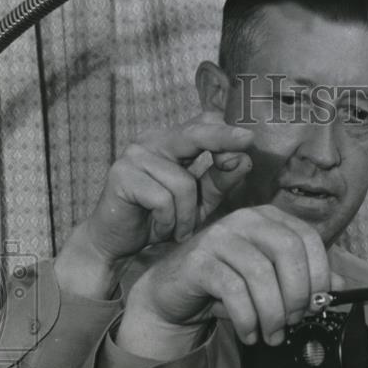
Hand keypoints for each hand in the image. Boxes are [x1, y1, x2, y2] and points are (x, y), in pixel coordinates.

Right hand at [54, 113, 253, 297]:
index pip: (202, 124)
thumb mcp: (200, 201)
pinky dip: (168, 221)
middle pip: (194, 134)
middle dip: (222, 139)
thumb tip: (244, 158)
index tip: (248, 140)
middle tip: (248, 139)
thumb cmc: (162, 218)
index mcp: (173, 142)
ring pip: (183, 183)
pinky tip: (158, 227)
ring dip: (186, 215)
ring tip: (176, 228)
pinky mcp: (121, 176)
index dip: (225, 133)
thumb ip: (220, 180)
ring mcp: (134, 156)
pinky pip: (163, 200)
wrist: (119, 243)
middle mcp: (152, 141)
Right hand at [116, 205, 337, 359]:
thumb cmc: (229, 284)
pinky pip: (233, 290)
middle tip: (294, 321)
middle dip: (297, 294)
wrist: (177, 293)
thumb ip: (305, 279)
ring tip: (272, 334)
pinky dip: (247, 319)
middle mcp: (246, 220)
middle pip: (288, 252)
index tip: (317, 304)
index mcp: (270, 219)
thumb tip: (340, 286)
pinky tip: (249, 333)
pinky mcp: (199, 260)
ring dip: (272, 313)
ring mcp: (219, 237)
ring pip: (261, 274)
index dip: (320, 274)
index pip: (309, 239)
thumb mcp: (272, 281)